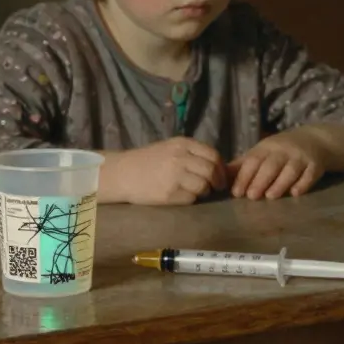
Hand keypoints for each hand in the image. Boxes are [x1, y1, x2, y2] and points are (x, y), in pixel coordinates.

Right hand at [102, 137, 225, 205]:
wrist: (122, 173)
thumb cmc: (149, 160)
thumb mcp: (171, 148)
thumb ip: (193, 154)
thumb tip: (219, 166)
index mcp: (182, 144)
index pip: (213, 155)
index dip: (221, 168)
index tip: (221, 176)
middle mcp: (180, 158)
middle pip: (211, 171)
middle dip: (217, 181)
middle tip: (216, 187)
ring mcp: (174, 176)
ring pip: (203, 186)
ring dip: (205, 191)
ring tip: (197, 191)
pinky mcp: (168, 194)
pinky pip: (191, 198)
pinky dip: (191, 198)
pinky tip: (183, 195)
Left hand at [228, 129, 327, 199]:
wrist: (315, 140)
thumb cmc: (281, 151)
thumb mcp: (262, 153)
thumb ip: (242, 166)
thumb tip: (219, 178)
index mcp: (267, 147)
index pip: (253, 160)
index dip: (244, 176)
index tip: (236, 192)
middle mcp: (284, 151)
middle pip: (271, 165)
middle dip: (260, 180)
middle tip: (251, 197)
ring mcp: (301, 157)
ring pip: (290, 170)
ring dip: (280, 183)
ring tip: (270, 196)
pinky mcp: (316, 165)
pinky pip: (309, 175)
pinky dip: (303, 184)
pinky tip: (295, 193)